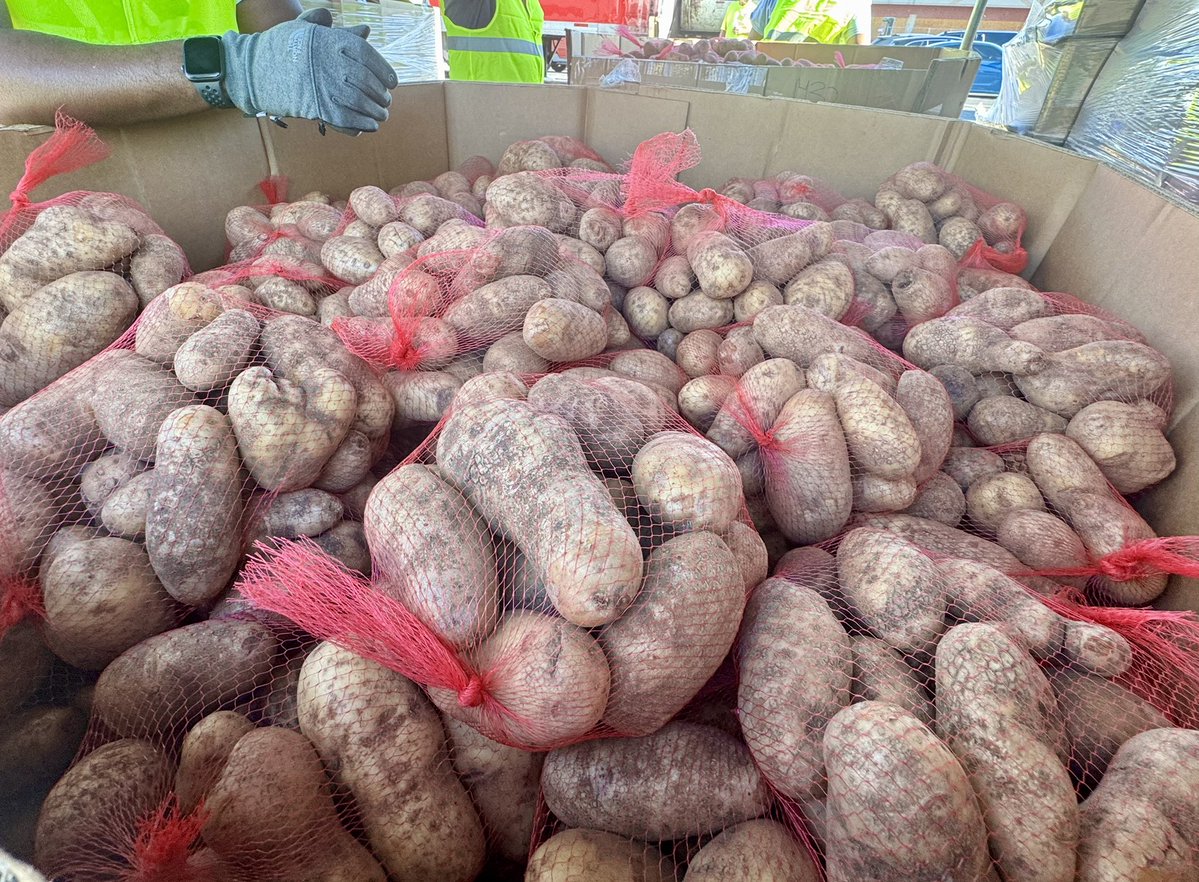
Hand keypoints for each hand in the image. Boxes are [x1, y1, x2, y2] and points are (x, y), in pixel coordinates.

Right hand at [222, 9, 398, 133]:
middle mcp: (330, 63)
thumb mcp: (307, 31)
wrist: (251, 69)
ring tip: (381, 116)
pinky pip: (346, 119)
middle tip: (386, 102)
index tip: (392, 83)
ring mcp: (323, 86)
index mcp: (330, 41)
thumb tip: (365, 30)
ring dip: (375, 113)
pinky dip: (361, 125)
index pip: (368, 55)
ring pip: (360, 103)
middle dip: (381, 95)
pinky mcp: (315, 108)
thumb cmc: (281, 47)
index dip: (384, 71)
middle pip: (367, 82)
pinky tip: (369, 127)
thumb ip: (339, 32)